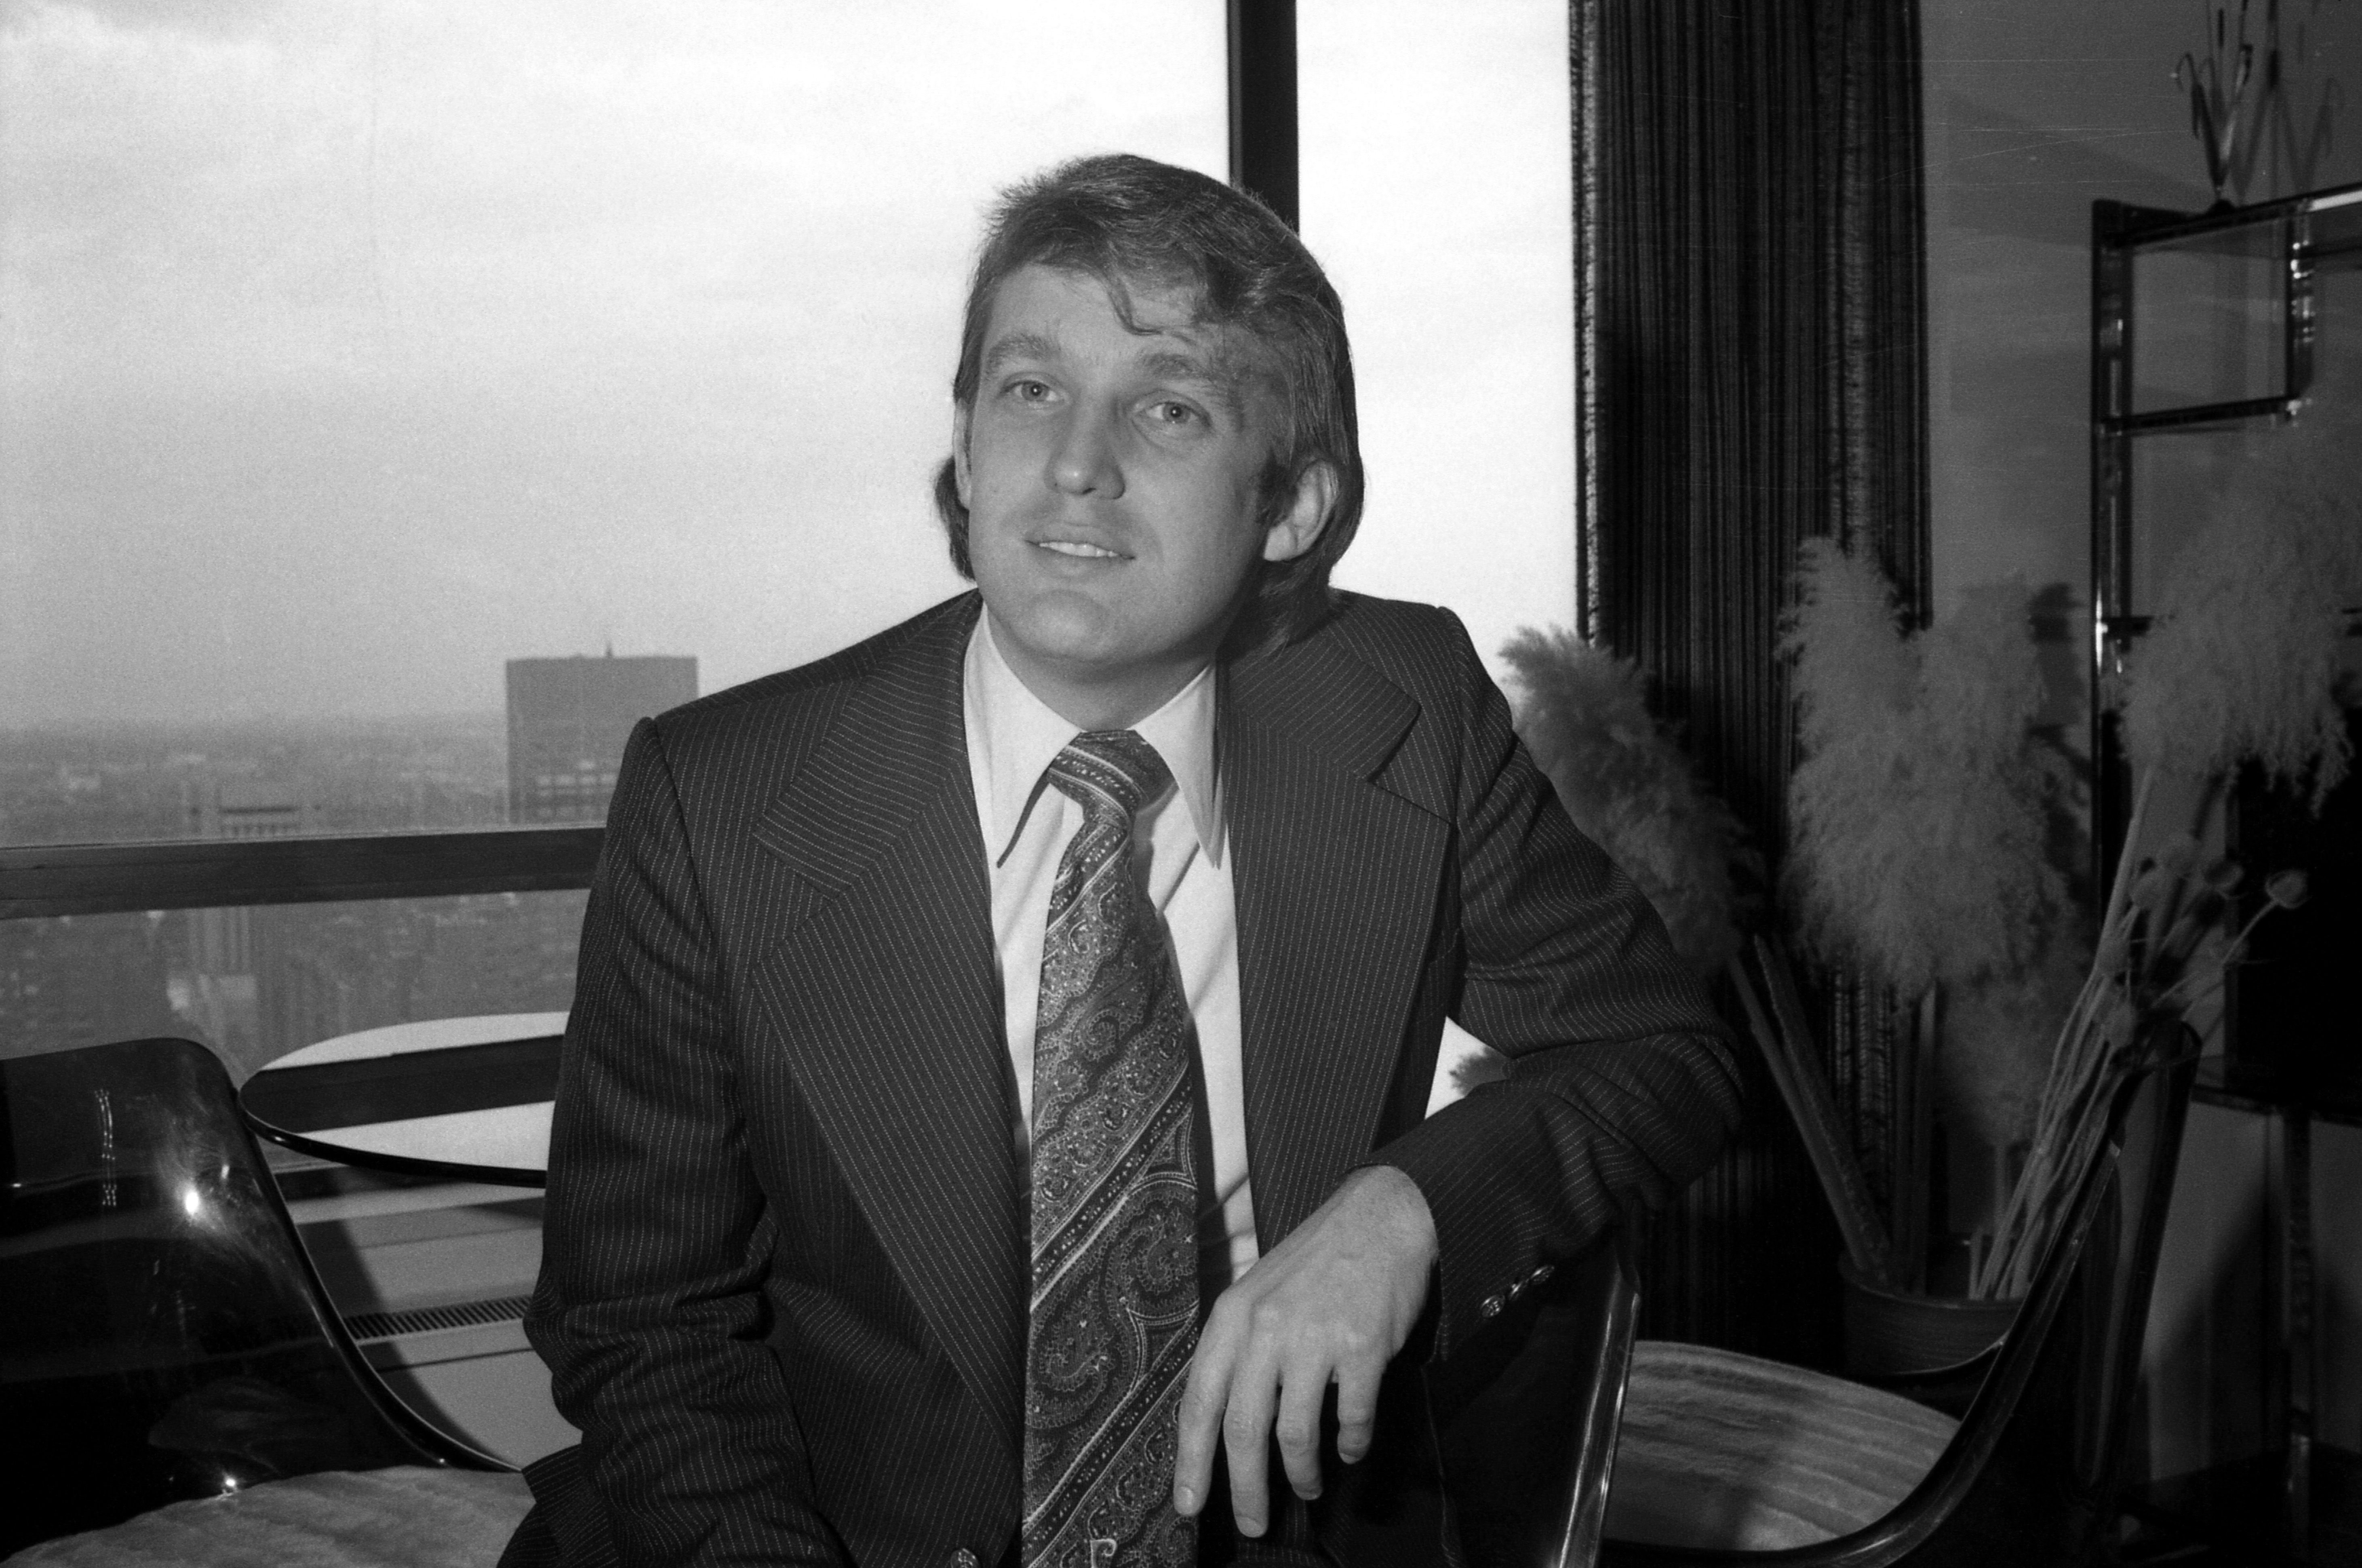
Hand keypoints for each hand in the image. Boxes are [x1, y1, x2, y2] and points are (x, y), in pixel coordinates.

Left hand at [1171, 1165, 1436, 1536]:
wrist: (1379, 1218)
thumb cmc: (1315, 1263)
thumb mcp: (1258, 1293)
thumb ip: (1239, 1349)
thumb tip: (1224, 1422)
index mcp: (1232, 1318)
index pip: (1199, 1402)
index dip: (1191, 1462)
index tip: (1188, 1506)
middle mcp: (1265, 1329)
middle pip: (1243, 1431)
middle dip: (1245, 1489)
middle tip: (1252, 1524)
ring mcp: (1314, 1338)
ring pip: (1295, 1435)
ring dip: (1301, 1474)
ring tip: (1308, 1488)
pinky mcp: (1361, 1347)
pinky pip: (1351, 1418)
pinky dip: (1351, 1444)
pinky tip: (1351, 1450)